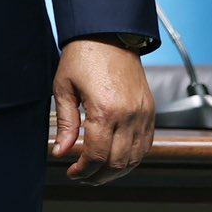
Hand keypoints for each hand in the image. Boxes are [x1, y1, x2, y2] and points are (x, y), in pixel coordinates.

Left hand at [52, 38, 154, 183]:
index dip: (84, 170)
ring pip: (135, 158)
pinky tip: (116, 159)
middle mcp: (129, 116)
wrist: (109, 35)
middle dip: (98, 176)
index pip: (97, 155)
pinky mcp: (151, 112)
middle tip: (82, 176)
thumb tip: (61, 151)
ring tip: (97, 172)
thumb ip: (66, 123)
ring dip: (116, 171)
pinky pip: (146, 145)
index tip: (72, 172)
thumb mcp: (64, 87)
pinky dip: (132, 158)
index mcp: (105, 110)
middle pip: (117, 162)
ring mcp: (144, 115)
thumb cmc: (83, 56)